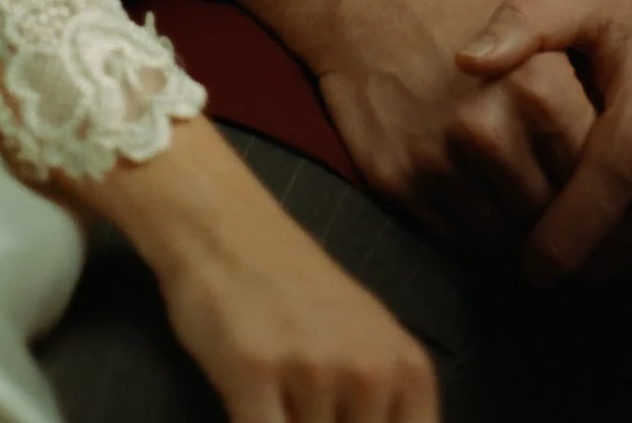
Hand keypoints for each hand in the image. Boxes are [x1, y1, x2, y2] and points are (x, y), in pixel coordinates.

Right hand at [95, 114, 436, 422]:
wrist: (224, 226)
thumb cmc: (293, 289)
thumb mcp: (363, 343)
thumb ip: (382, 406)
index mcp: (407, 370)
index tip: (342, 414)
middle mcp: (370, 371)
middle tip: (301, 397)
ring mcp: (313, 371)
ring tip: (275, 393)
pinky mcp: (253, 371)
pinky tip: (248, 405)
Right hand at [320, 0, 595, 249]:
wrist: (365, 4)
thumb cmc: (460, 16)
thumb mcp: (534, 28)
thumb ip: (581, 92)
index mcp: (537, 86)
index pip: (595, 179)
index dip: (607, 197)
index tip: (611, 208)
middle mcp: (488, 128)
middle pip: (553, 219)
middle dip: (569, 231)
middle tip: (578, 236)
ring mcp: (440, 160)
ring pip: (507, 243)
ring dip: (525, 246)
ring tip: (537, 237)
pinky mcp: (399, 183)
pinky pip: (459, 242)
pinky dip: (481, 243)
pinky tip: (491, 222)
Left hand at [461, 0, 631, 285]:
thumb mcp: (593, 3)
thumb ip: (522, 26)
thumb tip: (463, 61)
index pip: (567, 241)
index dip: (531, 249)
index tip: (511, 239)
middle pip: (600, 268)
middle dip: (566, 256)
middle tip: (539, 231)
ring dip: (607, 254)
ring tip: (581, 215)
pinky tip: (630, 205)